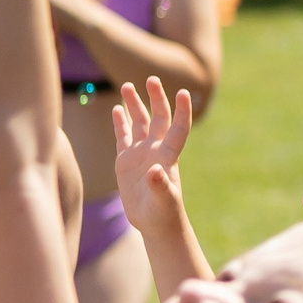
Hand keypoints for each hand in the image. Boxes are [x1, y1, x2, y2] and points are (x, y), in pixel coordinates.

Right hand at [112, 78, 193, 237]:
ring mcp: (141, 153)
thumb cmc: (164, 213)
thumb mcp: (164, 201)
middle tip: (151, 79)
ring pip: (139, 123)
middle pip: (158, 118)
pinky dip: (121, 122)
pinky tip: (118, 109)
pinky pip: (123, 136)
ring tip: (128, 86)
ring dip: (135, 105)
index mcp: (168, 156)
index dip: (182, 111)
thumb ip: (160, 187)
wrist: (155, 223)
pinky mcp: (126, 161)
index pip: (178, 129)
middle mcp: (156, 150)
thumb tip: (154, 171)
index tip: (184, 93)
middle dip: (156, 99)